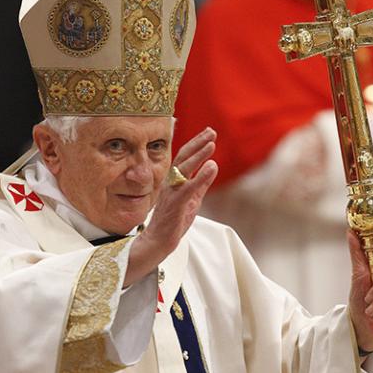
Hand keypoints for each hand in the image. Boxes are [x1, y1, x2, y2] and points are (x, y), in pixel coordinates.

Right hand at [124, 128, 217, 285]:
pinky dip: (200, 176)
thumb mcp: (192, 199)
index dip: (196, 144)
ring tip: (212, 144)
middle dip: (197, 143)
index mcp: (174, 181)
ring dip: (198, 155)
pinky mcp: (175, 205)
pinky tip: (211, 167)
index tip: (209, 133)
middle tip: (211, 132)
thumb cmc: (173, 221)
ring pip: (184, 169)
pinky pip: (188, 187)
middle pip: (183, 158)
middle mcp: (171, 183)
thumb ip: (202, 183)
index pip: (185, 158)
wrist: (159, 241)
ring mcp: (171, 193)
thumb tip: (212, 166)